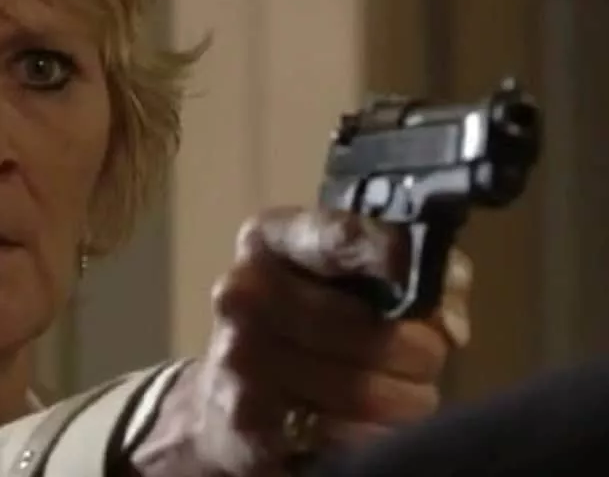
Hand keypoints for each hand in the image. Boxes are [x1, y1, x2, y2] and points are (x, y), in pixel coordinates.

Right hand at [130, 206, 471, 476]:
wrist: (229, 395)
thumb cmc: (308, 321)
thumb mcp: (349, 277)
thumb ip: (412, 273)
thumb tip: (448, 320)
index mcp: (269, 241)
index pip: (339, 237)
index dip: (390, 252)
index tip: (421, 269)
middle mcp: (244, 293)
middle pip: (373, 330)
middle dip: (421, 352)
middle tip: (423, 358)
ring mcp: (239, 360)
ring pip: (370, 393)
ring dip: (405, 401)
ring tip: (397, 394)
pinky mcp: (246, 425)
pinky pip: (348, 439)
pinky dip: (373, 438)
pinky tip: (363, 426)